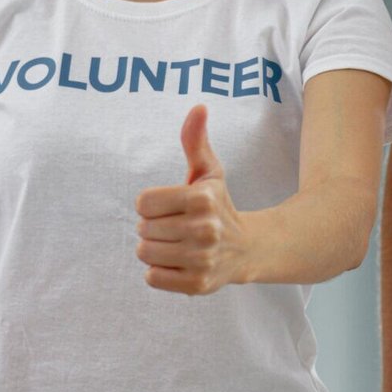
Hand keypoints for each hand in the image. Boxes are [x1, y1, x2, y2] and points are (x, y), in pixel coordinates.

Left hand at [135, 105, 252, 293]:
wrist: (248, 249)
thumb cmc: (219, 205)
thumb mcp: (209, 172)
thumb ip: (196, 140)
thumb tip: (198, 107)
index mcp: (202, 198)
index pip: (143, 203)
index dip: (152, 204)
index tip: (171, 207)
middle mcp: (204, 229)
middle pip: (142, 229)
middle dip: (154, 227)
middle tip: (176, 227)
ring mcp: (201, 259)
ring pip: (145, 253)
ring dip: (155, 249)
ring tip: (176, 245)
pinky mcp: (197, 284)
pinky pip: (152, 277)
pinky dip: (159, 272)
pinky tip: (178, 263)